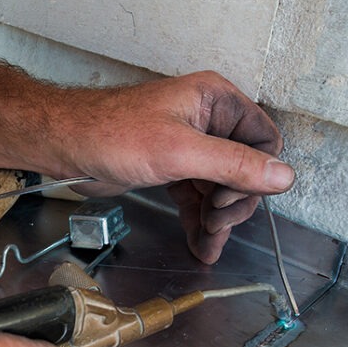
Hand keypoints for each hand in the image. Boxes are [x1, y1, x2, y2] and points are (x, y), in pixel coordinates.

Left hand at [54, 71, 292, 263]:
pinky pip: (197, 196)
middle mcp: (206, 120)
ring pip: (220, 187)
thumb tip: (283, 177)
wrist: (64, 145)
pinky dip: (199, 220)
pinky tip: (201, 245)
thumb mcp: (179, 152)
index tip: (234, 198)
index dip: (257, 173)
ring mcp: (189, 145)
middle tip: (215, 221)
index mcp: (215, 101)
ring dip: (218, 218)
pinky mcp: (170, 167)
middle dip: (234, 201)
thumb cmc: (112, 134)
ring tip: (209, 244)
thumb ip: (233, 164)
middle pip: (244, 168)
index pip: (263, 139)